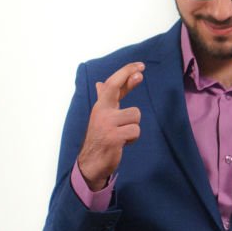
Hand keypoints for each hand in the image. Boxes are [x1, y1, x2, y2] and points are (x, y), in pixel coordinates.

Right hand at [77, 62, 144, 189]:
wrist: (91, 163)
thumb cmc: (100, 137)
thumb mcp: (102, 116)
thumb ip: (106, 100)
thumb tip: (101, 84)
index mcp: (100, 106)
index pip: (112, 84)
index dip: (125, 73)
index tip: (140, 67)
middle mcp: (101, 112)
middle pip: (115, 88)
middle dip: (128, 77)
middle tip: (141, 72)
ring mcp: (106, 124)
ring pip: (135, 116)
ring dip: (133, 127)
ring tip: (122, 135)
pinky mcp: (113, 137)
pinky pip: (135, 130)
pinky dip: (132, 137)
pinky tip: (122, 143)